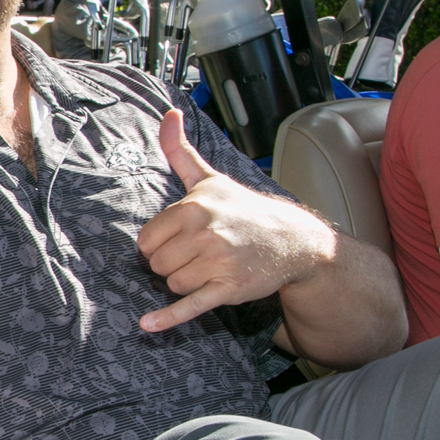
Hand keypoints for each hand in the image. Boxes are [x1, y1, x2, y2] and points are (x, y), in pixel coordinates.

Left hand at [136, 109, 334, 333]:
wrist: (293, 239)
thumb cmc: (243, 209)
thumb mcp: (209, 179)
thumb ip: (179, 151)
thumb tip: (167, 113)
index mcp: (192, 208)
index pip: (146, 241)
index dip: (161, 244)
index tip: (184, 238)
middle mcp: (204, 233)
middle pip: (156, 265)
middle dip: (174, 264)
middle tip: (201, 254)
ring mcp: (218, 262)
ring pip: (173, 284)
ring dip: (188, 282)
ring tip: (213, 266)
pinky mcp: (229, 288)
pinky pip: (190, 306)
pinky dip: (168, 318)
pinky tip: (148, 326)